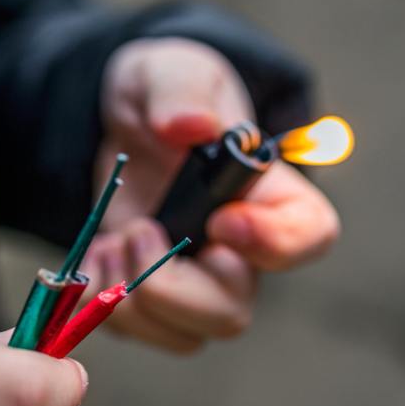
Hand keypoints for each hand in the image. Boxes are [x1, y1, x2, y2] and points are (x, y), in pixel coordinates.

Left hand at [85, 37, 339, 352]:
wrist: (119, 121)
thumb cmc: (165, 93)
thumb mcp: (171, 71)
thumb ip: (181, 90)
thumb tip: (188, 125)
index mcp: (271, 194)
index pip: (309, 237)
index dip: (273, 243)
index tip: (222, 222)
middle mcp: (241, 252)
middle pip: (232, 310)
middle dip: (174, 289)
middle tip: (140, 231)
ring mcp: (195, 282)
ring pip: (185, 334)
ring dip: (132, 299)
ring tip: (112, 242)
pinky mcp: (150, 297)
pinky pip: (136, 330)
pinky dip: (102, 302)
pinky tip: (95, 255)